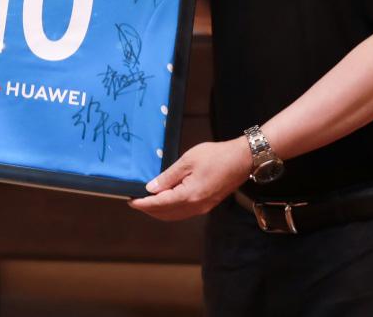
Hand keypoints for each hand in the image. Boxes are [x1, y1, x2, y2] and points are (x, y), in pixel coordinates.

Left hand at [128, 137, 249, 221]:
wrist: (241, 160)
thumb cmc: (216, 156)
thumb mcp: (187, 161)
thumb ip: (168, 176)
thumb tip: (152, 188)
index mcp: (189, 195)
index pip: (160, 203)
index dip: (143, 203)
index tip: (131, 201)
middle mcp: (196, 206)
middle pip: (166, 214)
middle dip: (149, 209)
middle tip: (135, 201)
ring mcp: (202, 207)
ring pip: (175, 215)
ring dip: (159, 211)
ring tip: (146, 202)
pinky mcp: (207, 204)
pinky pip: (184, 212)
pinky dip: (171, 210)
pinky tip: (165, 201)